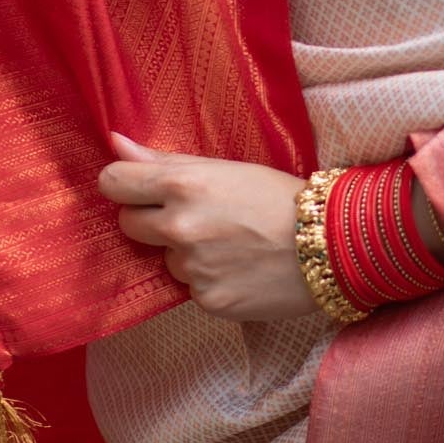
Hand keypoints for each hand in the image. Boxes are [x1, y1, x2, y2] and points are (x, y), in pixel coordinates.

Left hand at [98, 132, 321, 322]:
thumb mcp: (224, 168)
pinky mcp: (207, 300)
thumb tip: (115, 142)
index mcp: (182, 185)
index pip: (113, 183)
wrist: (330, 244)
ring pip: (165, 258)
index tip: (138, 187)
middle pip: (128, 224)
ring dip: (185, 252)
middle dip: (151, 219)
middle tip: (194, 215)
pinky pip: (190, 287)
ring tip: (229, 243)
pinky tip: (238, 267)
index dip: (124, 184)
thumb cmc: (277, 196)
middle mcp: (180, 227)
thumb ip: (164, 160)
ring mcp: (192, 268)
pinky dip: (208, 279)